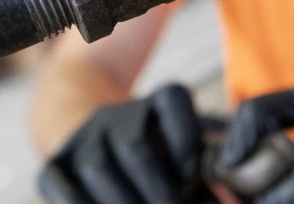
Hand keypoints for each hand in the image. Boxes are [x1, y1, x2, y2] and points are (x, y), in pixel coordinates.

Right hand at [38, 83, 207, 203]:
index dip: (186, 140)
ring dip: (123, 202)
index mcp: (158, 101)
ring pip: (98, 166)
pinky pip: (61, 185)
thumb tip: (237, 190)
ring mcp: (84, 136)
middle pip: (135, 145)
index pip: (172, 100)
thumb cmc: (163, 152)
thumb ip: (215, 163)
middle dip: (158, 187)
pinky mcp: (56, 162)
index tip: (194, 176)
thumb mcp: (192, 144)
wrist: (95, 135)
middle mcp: (118, 113)